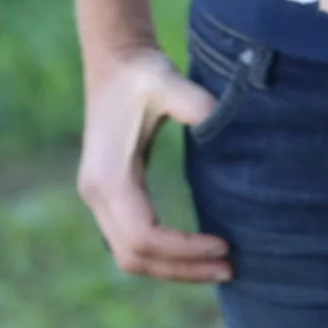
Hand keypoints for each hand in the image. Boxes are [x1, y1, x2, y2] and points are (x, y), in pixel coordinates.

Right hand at [77, 44, 232, 282]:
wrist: (114, 58)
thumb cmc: (141, 70)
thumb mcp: (167, 80)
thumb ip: (194, 101)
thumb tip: (223, 122)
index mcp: (109, 177)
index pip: (144, 237)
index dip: (184, 250)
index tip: (223, 245)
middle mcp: (98, 195)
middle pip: (135, 257)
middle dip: (182, 269)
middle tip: (230, 268)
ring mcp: (99, 197)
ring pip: (130, 255)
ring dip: (172, 267)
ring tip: (218, 265)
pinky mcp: (108, 194)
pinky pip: (132, 240)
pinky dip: (161, 254)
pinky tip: (193, 249)